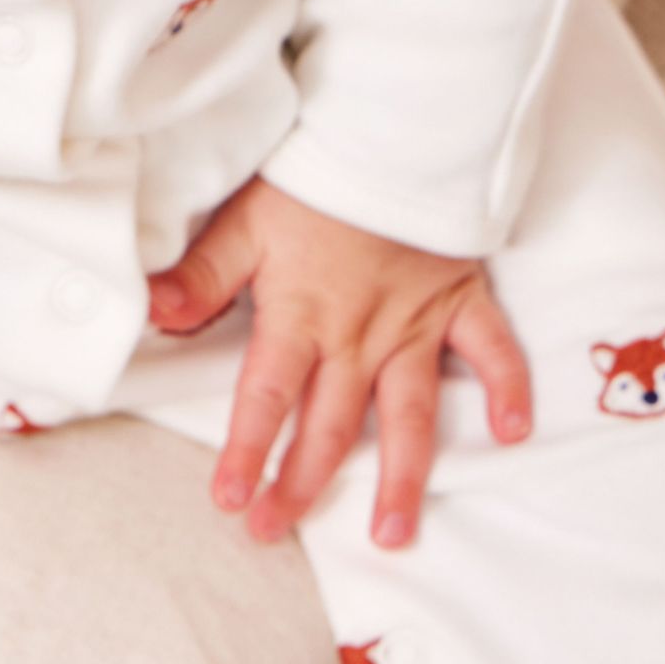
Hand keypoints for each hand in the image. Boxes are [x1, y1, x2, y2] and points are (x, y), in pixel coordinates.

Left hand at [145, 175, 530, 550]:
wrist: (389, 128)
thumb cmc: (311, 172)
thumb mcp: (244, 218)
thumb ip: (201, 274)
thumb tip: (151, 314)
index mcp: (301, 313)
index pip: (267, 396)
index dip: (247, 450)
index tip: (231, 501)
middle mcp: (359, 333)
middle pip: (329, 423)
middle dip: (301, 483)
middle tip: (275, 531)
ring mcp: (415, 322)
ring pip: (409, 415)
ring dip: (400, 477)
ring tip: (391, 535)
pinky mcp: (460, 296)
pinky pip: (491, 350)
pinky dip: (507, 390)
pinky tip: (512, 434)